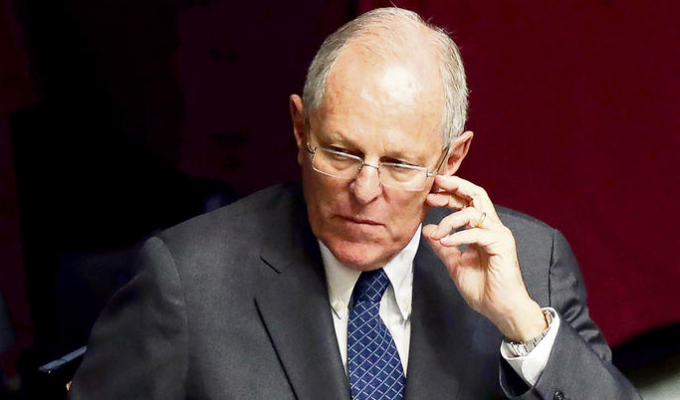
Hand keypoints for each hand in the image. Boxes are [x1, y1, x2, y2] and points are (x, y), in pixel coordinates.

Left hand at [422, 175, 546, 341]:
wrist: (500, 309)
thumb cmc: (483, 289)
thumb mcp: (455, 264)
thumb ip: (443, 247)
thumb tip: (428, 229)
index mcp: (481, 230)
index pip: (467, 203)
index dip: (449, 194)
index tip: (430, 193)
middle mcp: (492, 228)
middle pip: (476, 196)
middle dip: (455, 187)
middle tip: (435, 187)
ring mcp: (499, 234)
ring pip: (475, 212)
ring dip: (451, 219)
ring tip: (439, 233)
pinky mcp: (502, 244)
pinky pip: (477, 232)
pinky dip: (458, 235)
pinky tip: (445, 241)